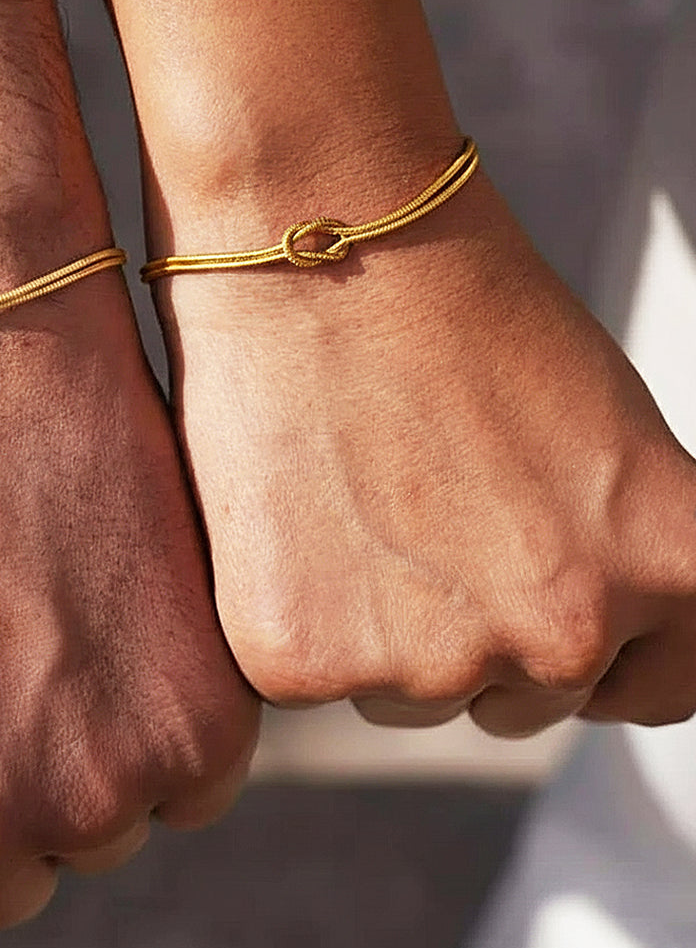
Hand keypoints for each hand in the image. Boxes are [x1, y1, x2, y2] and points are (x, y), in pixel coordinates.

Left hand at [0, 274, 257, 947]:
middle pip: (22, 876)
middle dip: (23, 786)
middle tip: (19, 654)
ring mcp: (85, 795)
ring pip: (120, 818)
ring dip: (108, 739)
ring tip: (73, 608)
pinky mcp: (200, 726)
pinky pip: (202, 768)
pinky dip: (182, 701)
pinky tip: (135, 600)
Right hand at [156, 176, 695, 734]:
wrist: (316, 243)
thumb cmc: (452, 306)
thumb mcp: (606, 434)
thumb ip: (614, 555)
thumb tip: (580, 625)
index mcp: (668, 568)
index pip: (658, 691)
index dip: (598, 655)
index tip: (541, 610)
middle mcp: (562, 636)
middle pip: (516, 704)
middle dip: (473, 637)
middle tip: (417, 522)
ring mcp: (429, 662)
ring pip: (403, 698)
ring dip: (378, 633)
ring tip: (349, 507)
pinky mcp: (301, 661)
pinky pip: (307, 678)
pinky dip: (293, 617)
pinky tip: (290, 521)